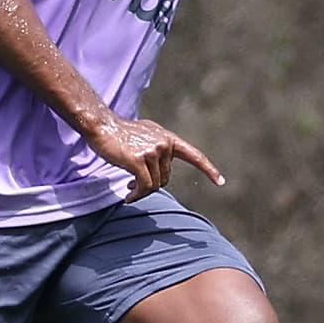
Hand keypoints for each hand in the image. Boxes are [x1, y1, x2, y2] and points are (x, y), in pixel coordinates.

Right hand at [88, 116, 224, 201]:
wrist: (102, 125)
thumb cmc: (121, 133)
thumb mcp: (146, 135)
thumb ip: (159, 146)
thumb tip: (164, 162)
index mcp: (169, 138)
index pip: (194, 155)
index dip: (208, 169)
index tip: (221, 182)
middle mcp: (164, 144)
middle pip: (166, 178)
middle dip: (152, 185)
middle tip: (135, 186)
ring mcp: (153, 151)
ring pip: (155, 184)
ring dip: (141, 191)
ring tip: (130, 189)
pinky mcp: (139, 160)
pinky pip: (144, 186)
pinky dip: (137, 195)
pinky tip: (128, 196)